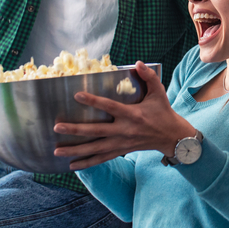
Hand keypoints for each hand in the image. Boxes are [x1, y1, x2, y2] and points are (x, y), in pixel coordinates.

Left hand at [53, 61, 195, 169]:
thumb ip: (149, 76)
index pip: (109, 106)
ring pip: (95, 148)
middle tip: (57, 128)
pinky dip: (86, 163)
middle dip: (75, 130)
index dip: (93, 101)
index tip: (76, 95)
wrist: (171, 136)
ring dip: (76, 150)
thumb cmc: (163, 112)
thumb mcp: (159, 92)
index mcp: (132, 114)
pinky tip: (72, 165)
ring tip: (57, 151)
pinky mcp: (121, 151)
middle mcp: (124, 130)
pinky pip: (101, 159)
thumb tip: (138, 62)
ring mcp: (121, 143)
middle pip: (96, 131)